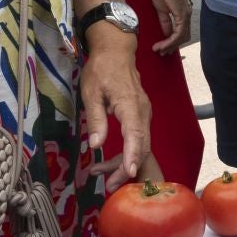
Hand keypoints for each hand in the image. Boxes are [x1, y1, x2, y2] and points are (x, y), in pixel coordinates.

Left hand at [79, 35, 151, 181]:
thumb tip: (96, 145)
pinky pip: (141, 137)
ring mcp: (145, 113)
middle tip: (111, 185)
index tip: (129, 172)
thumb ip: (96, 119)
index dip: (132, 154)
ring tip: (111, 179)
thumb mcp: (91, 93)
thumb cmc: (101, 70)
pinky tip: (118, 163)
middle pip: (142, 144)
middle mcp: (142, 111)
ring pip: (143, 143)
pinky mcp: (142, 115)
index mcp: (129, 105)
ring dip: (130, 162)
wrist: (116, 51)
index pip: (134, 134)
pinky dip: (132, 152)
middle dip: (129, 167)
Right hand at [147, 0, 189, 53]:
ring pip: (182, 37)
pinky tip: (162, 44)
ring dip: (170, 46)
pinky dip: (170, 41)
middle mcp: (187, 15)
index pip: (180, 33)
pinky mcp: (182, 14)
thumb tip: (165, 33)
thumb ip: (165, 22)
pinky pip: (179, 33)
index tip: (161, 48)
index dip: (171, 43)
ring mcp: (186, 15)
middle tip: (161, 53)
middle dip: (171, 47)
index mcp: (182, 13)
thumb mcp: (161, 9)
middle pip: (183, 37)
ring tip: (159, 50)